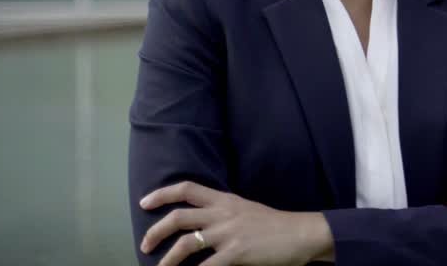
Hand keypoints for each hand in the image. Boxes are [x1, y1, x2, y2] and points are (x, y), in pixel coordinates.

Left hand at [139, 182, 331, 265]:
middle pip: (179, 217)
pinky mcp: (236, 253)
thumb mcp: (246, 211)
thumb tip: (202, 225)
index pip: (188, 188)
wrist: (301, 234)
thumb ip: (224, 214)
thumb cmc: (275, 225)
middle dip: (155, 231)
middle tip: (145, 244)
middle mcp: (223, 213)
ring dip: (167, 260)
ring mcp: (229, 233)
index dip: (162, 194)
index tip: (145, 203)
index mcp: (226, 200)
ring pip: (186, 244)